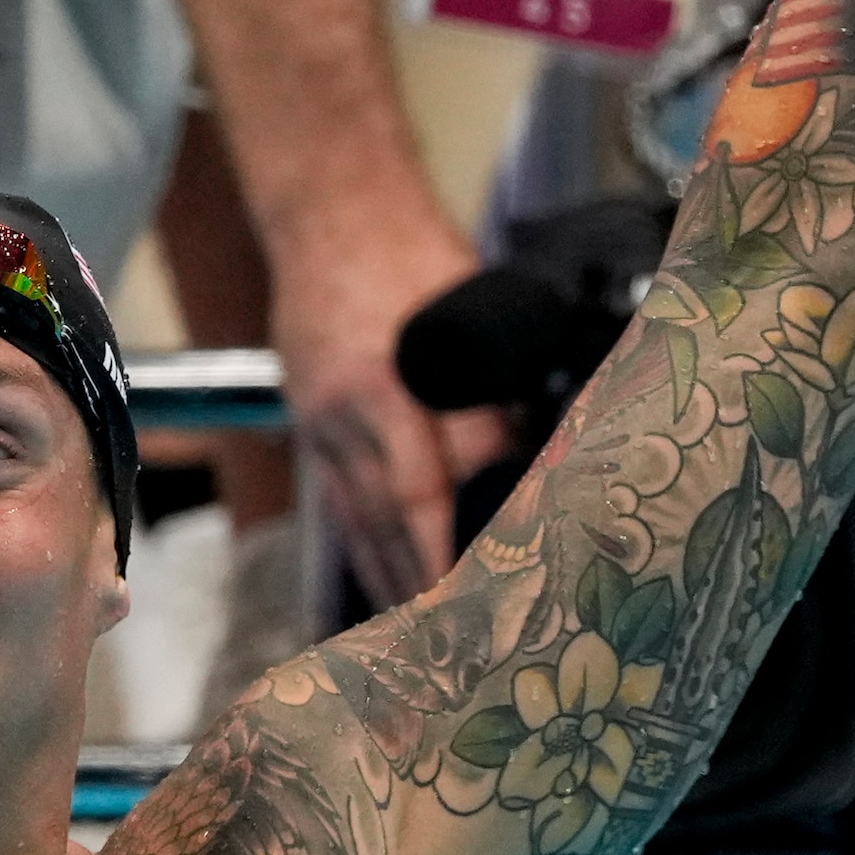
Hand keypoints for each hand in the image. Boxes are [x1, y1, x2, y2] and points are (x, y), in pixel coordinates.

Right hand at [271, 205, 495, 603]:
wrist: (330, 212)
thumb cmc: (413, 252)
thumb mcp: (471, 306)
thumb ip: (496, 384)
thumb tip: (544, 456)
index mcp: (395, 377)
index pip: (449, 472)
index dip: (477, 532)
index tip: (507, 582)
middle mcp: (354, 408)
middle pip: (399, 512)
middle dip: (432, 579)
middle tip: (465, 641)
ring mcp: (325, 422)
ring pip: (363, 518)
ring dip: (396, 578)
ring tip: (423, 638)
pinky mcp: (311, 426)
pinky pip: (339, 503)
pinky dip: (364, 549)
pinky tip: (384, 583)